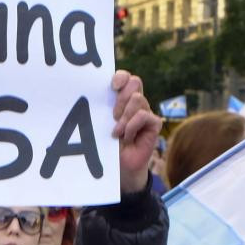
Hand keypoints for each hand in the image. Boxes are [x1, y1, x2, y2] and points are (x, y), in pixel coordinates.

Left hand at [111, 71, 160, 193]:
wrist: (120, 167)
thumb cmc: (108, 145)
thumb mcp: (102, 125)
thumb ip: (101, 110)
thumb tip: (90, 96)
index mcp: (121, 98)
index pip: (125, 77)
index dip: (120, 77)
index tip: (112, 87)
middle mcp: (135, 102)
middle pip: (135, 82)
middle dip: (121, 97)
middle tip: (113, 115)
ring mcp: (145, 111)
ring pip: (138, 99)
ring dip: (125, 116)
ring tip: (117, 132)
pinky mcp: (154, 124)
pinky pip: (144, 116)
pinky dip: (132, 126)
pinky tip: (126, 138)